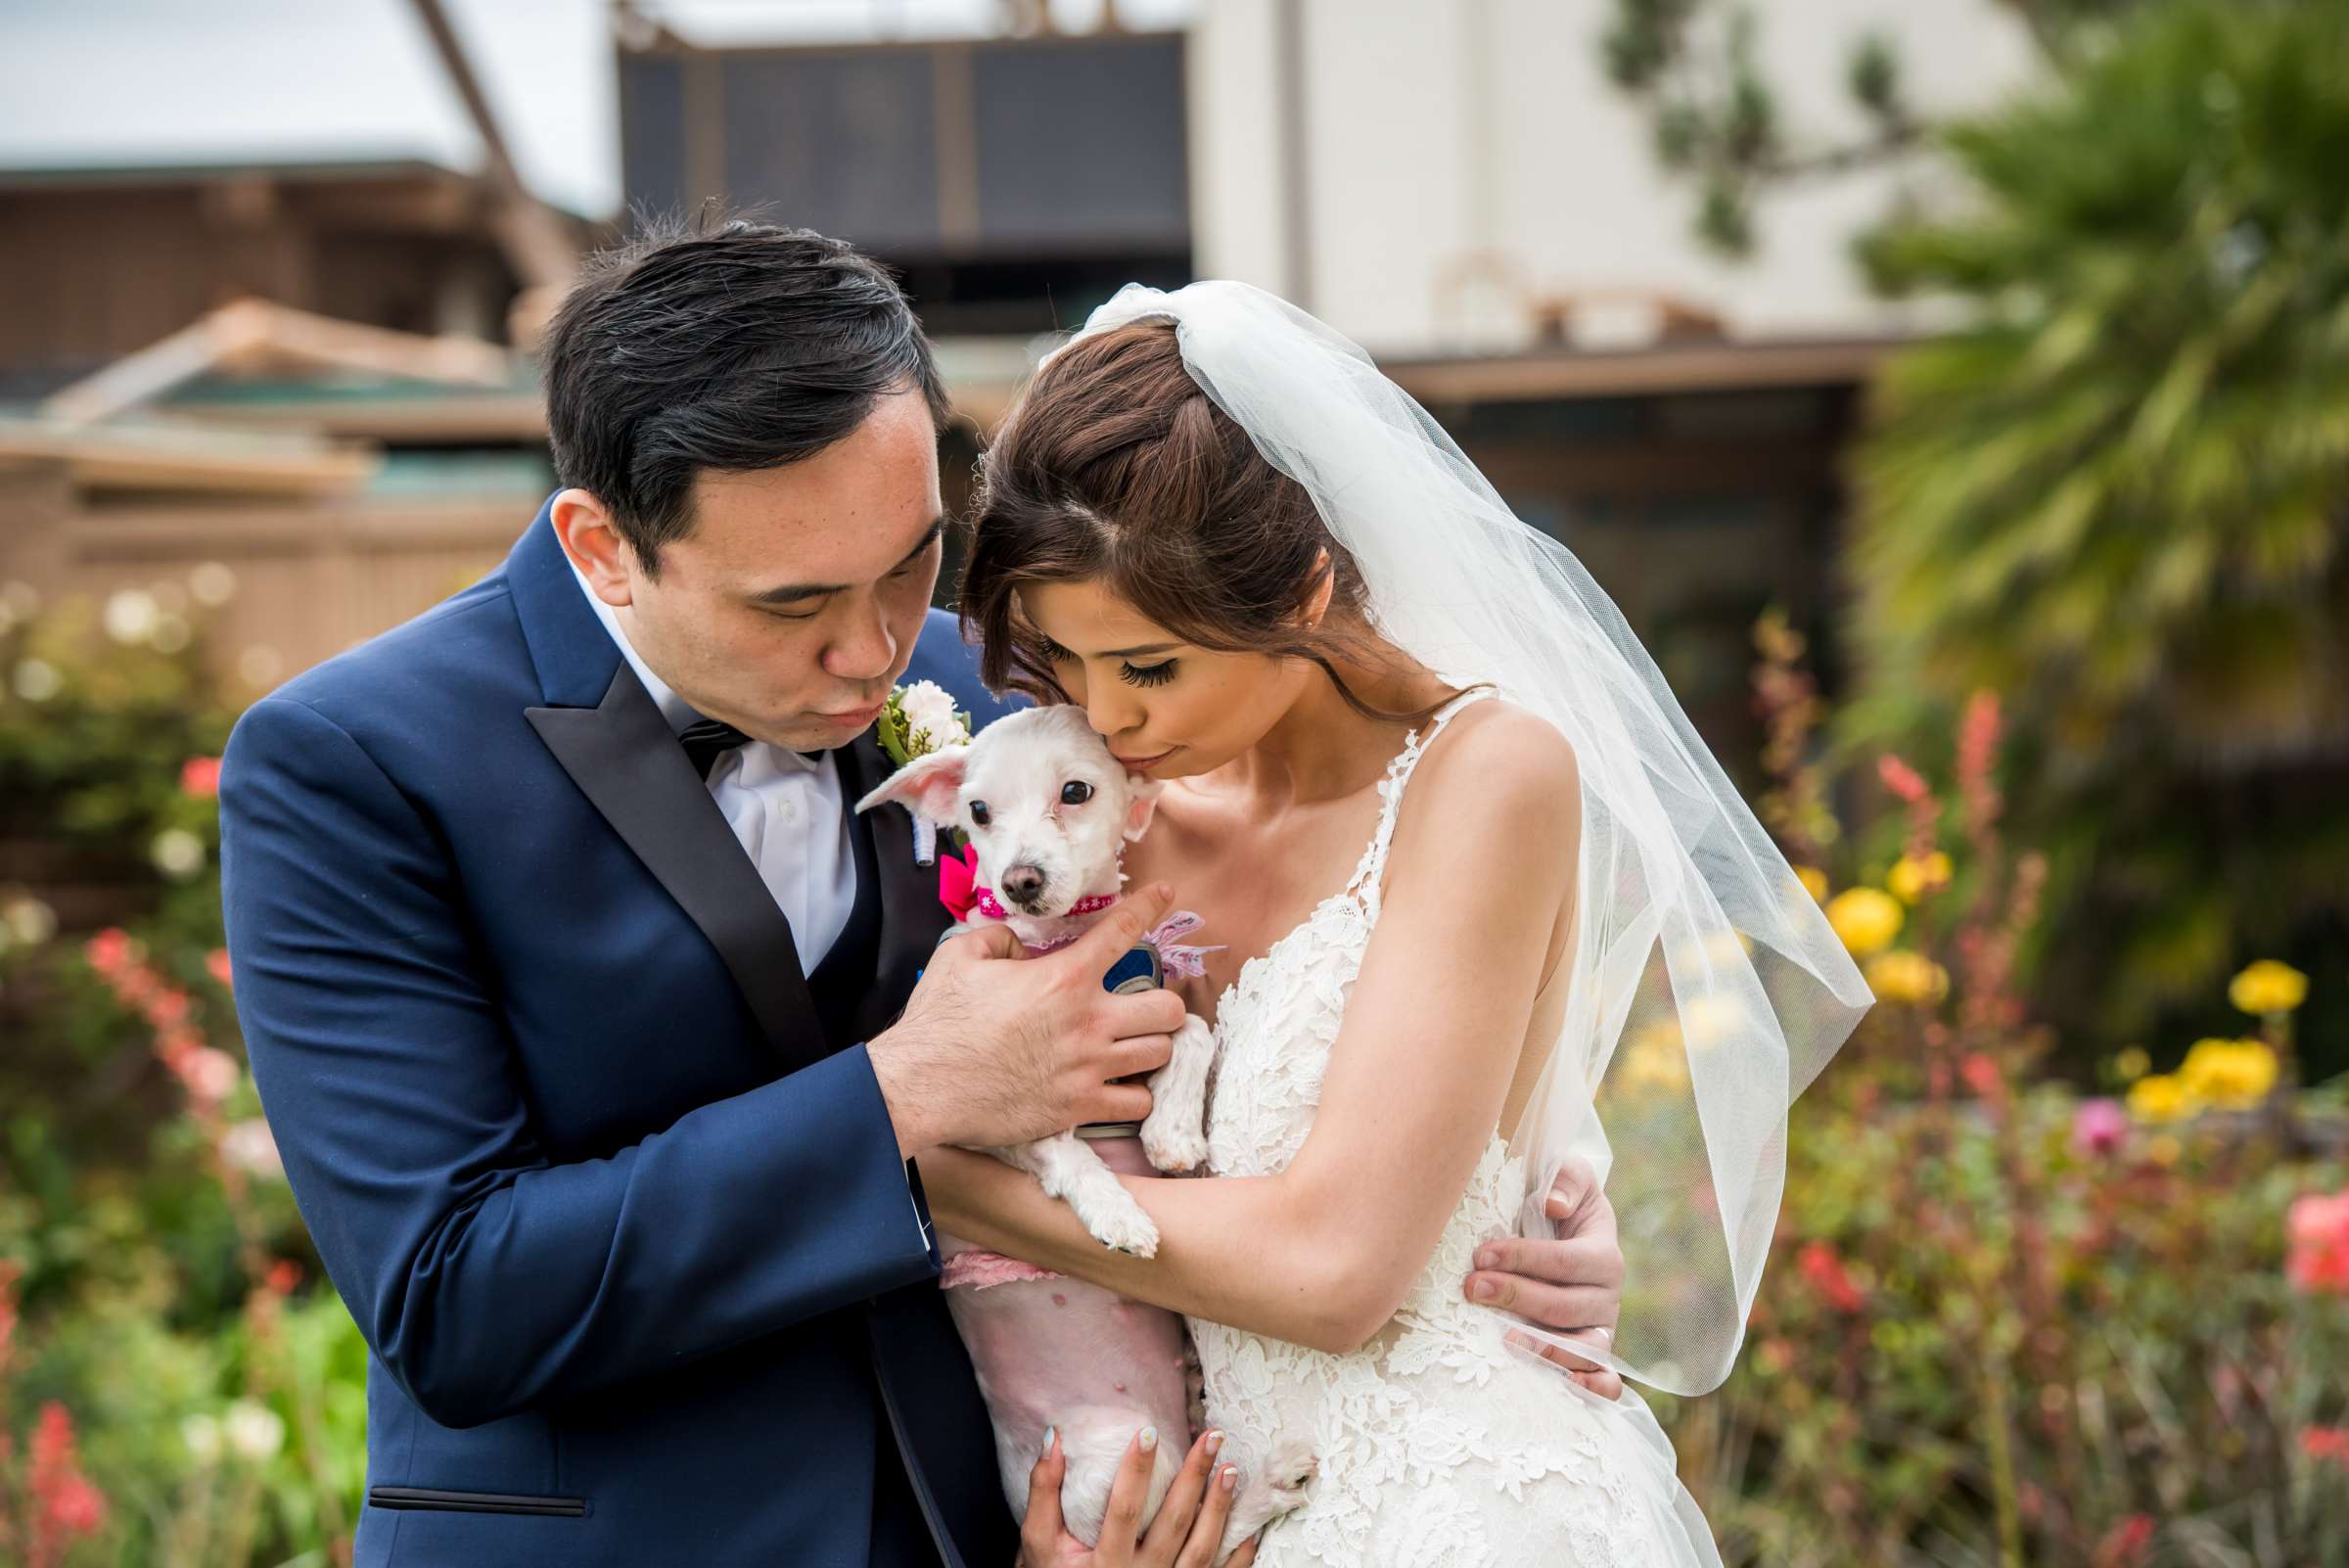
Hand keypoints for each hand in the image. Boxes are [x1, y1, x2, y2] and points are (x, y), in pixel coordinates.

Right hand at [870, 885, 1186, 1156]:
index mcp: (1064, 977)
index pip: (1124, 930)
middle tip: (1143, 1007)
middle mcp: (1088, 1021)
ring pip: (1160, 1055)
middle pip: (1168, 1008)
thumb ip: (1000, 938)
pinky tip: (1120, 1087)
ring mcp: (1088, 1068)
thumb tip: (1020, 943)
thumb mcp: (962, 956)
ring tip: (1135, 1046)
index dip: (1151, 906)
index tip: (1166, 897)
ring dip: (1151, 1048)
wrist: (921, 1086)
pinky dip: (1135, 1095)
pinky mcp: (1079, 1108)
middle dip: (1162, 1004)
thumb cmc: (939, 1020)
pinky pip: (1138, 1105)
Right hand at [1020, 1426, 1260, 1567]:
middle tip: (1211, 1437)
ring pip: (1201, 1550)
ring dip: (1218, 1508)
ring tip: (1230, 1469)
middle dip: (1194, 1477)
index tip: (1149, 1431)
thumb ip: (1043, 1493)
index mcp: (1104, 1563)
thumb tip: (1053, 1438)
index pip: (1124, 1510)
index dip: (1136, 1471)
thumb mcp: (1041, 1544)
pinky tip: (1249, 1525)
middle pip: (1173, 1523)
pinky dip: (1238, 1553)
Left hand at [1461, 1155, 1624, 1398]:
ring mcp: (1601, 1328)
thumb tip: (1554, 1204)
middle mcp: (1607, 1295)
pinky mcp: (1594, 1356)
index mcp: (1603, 1252)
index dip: (1524, 1259)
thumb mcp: (1568, 1177)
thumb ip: (1566, 1178)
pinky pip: (1607, 1379)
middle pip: (1564, 1307)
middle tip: (1473, 1289)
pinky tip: (1568, 1388)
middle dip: (1516, 1298)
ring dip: (1544, 1348)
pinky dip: (1595, 1388)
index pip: (1566, 1261)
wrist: (1563, 1230)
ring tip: (1504, 1341)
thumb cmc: (1557, 1203)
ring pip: (1584, 1348)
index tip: (1481, 1255)